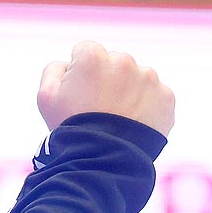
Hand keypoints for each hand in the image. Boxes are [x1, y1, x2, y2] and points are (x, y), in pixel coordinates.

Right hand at [36, 41, 174, 137]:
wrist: (104, 160)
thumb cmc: (71, 128)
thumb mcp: (46, 96)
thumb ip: (54, 68)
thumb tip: (69, 64)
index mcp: (93, 56)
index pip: (84, 52)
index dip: (79, 74)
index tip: (80, 95)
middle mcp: (124, 60)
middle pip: (113, 63)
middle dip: (106, 80)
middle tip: (98, 109)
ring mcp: (149, 78)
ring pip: (136, 79)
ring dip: (128, 92)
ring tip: (117, 119)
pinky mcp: (166, 97)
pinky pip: (154, 96)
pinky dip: (146, 107)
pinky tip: (133, 124)